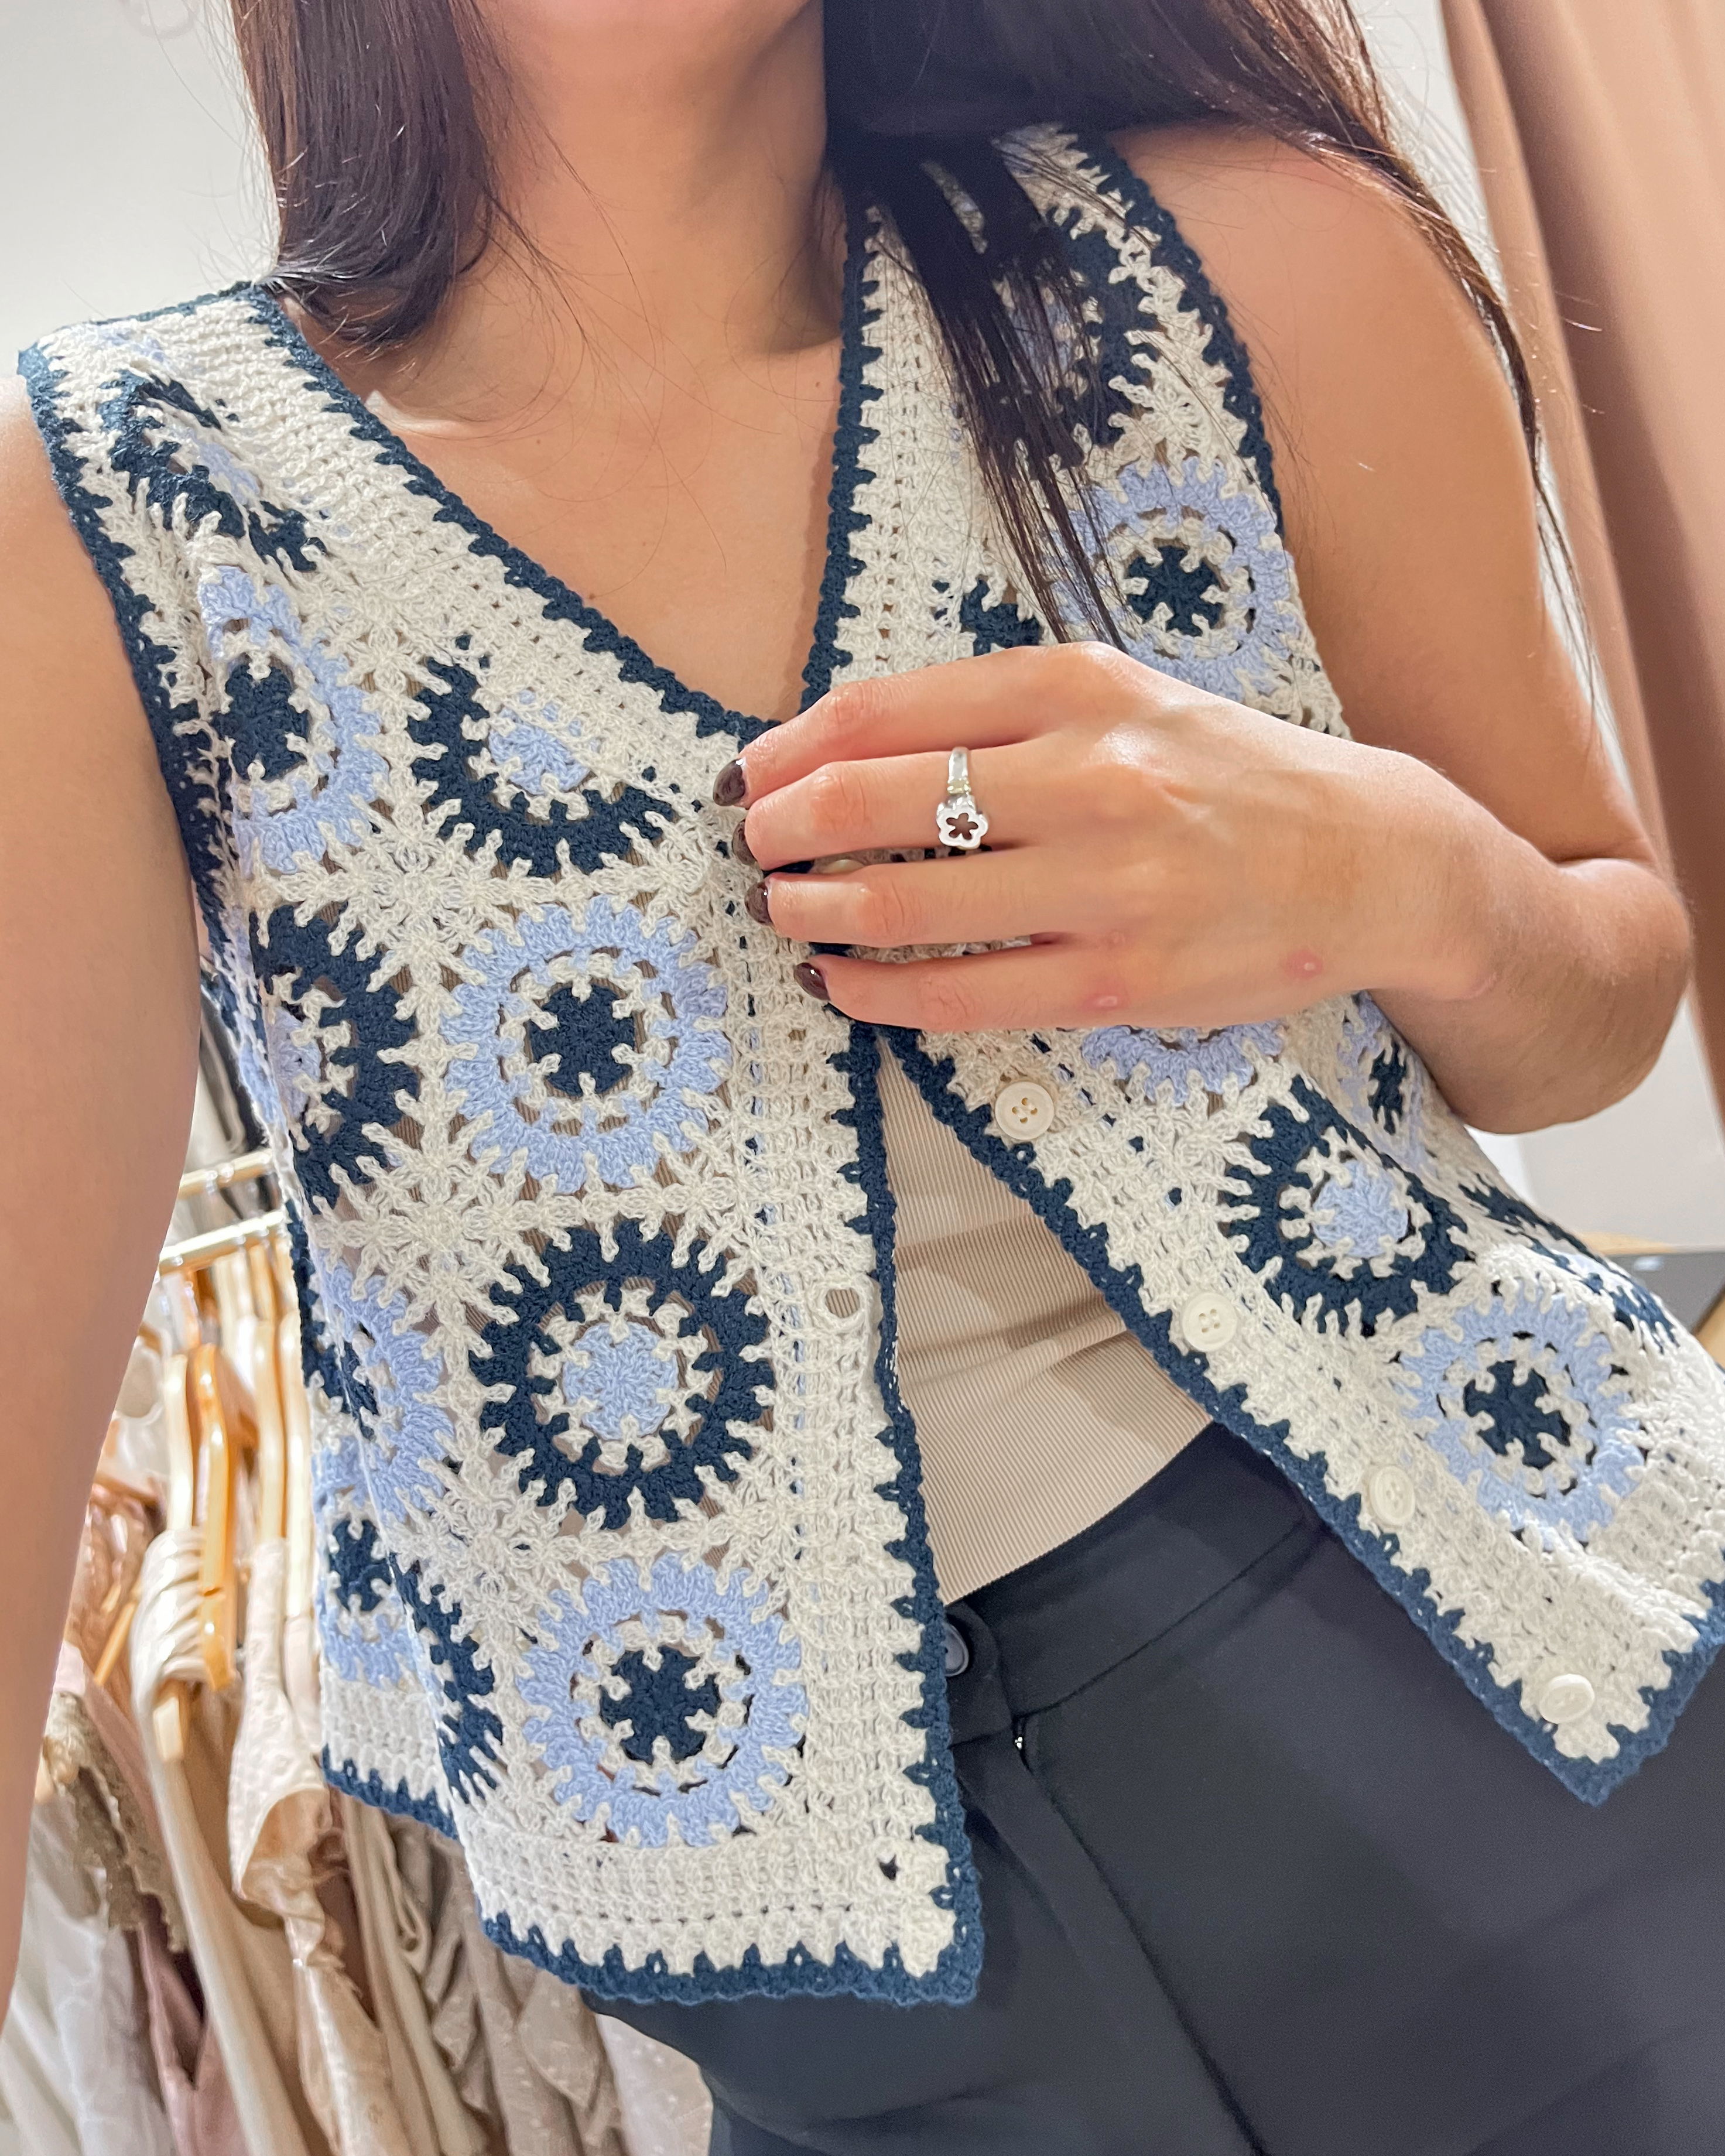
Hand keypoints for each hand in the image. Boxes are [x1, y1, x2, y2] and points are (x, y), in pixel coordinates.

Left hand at [719, 643, 1486, 1032]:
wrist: (1368, 860)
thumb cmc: (1227, 776)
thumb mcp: (1125, 698)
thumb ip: (1000, 713)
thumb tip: (846, 747)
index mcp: (1080, 688)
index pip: (888, 710)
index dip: (794, 748)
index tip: (753, 774)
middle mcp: (1089, 777)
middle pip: (874, 800)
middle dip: (784, 828)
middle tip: (755, 846)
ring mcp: (1105, 886)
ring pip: (904, 903)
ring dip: (814, 910)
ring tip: (784, 913)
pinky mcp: (1116, 981)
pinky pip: (959, 993)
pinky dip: (877, 991)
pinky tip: (841, 982)